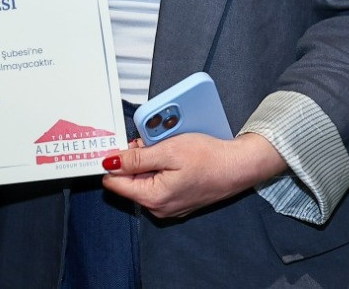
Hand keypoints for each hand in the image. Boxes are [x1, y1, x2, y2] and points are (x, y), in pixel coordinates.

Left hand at [100, 133, 285, 219]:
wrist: (238, 167)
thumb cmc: (209, 158)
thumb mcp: (168, 150)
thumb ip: (137, 159)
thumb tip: (110, 162)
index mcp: (153, 197)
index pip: (114, 183)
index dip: (113, 161)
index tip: (117, 145)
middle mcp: (158, 207)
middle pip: (129, 180)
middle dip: (134, 158)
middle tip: (149, 141)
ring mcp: (169, 206)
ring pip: (143, 180)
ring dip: (147, 161)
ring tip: (164, 146)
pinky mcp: (177, 201)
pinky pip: (158, 183)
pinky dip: (160, 168)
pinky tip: (172, 156)